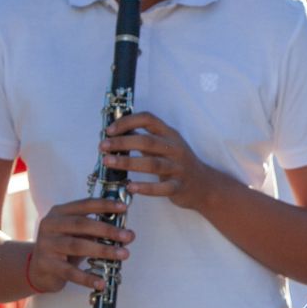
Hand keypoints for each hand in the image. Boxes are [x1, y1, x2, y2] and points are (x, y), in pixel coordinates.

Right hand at [29, 197, 133, 293]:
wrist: (38, 269)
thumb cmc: (63, 249)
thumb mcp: (77, 235)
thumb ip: (96, 231)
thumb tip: (126, 234)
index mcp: (59, 212)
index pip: (84, 205)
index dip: (104, 205)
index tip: (124, 208)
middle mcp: (50, 225)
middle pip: (81, 224)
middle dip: (107, 230)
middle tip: (128, 236)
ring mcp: (47, 244)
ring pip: (78, 246)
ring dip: (103, 250)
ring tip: (123, 254)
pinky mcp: (47, 265)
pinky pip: (70, 272)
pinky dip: (87, 278)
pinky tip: (101, 282)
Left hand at [101, 112, 228, 211]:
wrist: (204, 185)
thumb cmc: (177, 163)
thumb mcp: (164, 146)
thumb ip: (144, 139)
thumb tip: (115, 134)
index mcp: (169, 134)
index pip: (148, 119)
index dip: (128, 122)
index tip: (110, 130)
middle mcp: (175, 148)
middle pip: (146, 141)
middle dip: (122, 142)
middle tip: (102, 146)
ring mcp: (178, 168)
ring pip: (152, 164)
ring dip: (127, 162)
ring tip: (108, 162)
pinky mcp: (179, 186)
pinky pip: (162, 188)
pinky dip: (145, 188)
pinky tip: (130, 187)